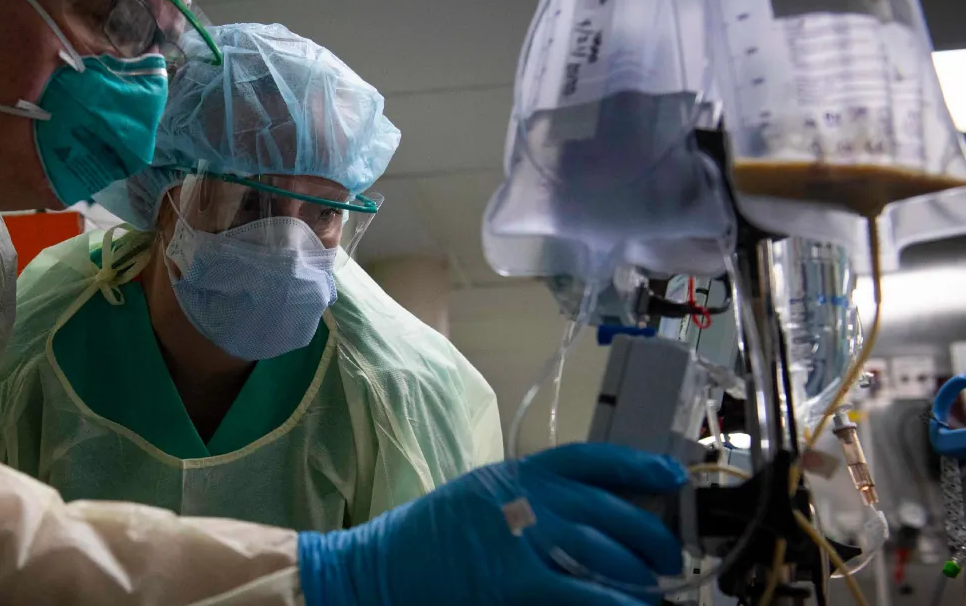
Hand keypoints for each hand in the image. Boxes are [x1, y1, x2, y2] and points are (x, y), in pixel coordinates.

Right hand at [298, 442, 686, 605]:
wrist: (375, 571)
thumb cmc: (425, 544)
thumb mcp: (478, 502)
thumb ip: (528, 502)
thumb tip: (588, 518)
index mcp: (514, 473)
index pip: (589, 457)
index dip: (638, 464)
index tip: (672, 475)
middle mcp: (523, 496)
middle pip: (610, 509)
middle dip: (650, 537)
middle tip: (666, 559)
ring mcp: (520, 537)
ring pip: (607, 552)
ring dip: (639, 577)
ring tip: (651, 593)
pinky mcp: (516, 581)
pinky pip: (585, 593)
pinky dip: (616, 602)